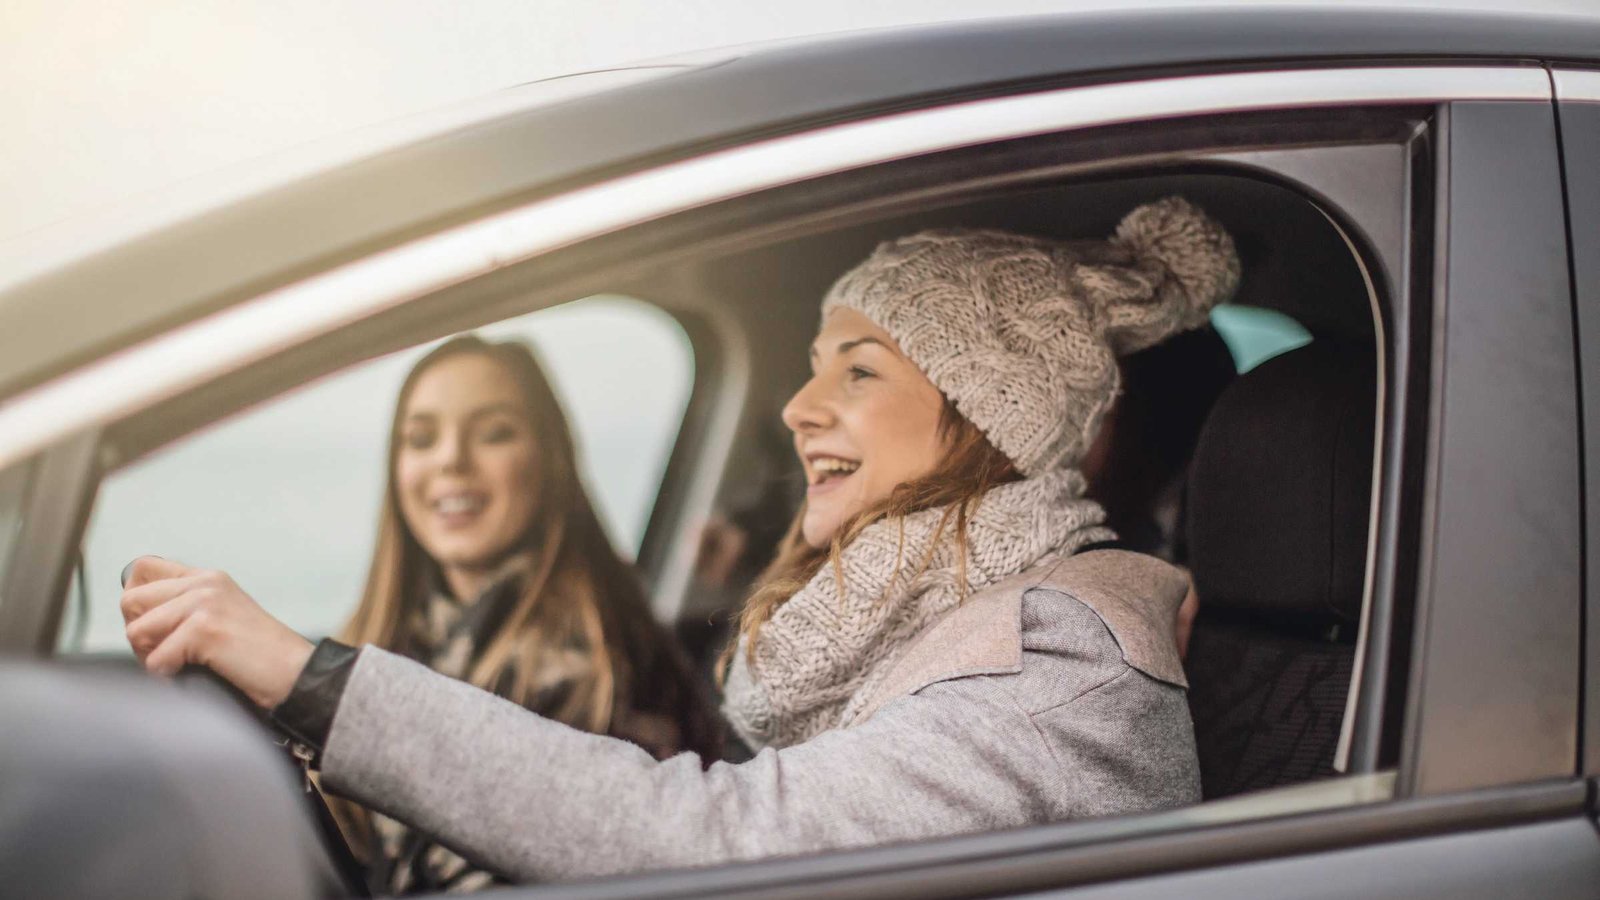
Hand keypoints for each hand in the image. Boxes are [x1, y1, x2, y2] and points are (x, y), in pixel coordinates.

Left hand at [121, 556, 313, 708]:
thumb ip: (186, 607)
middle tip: (167, 653)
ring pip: (136, 631)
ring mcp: (204, 603)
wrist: (295, 674)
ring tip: (182, 664)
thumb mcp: (222, 616)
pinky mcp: (204, 629)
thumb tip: (137, 620)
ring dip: (151, 656)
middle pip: (130, 601)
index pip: (142, 569)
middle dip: (140, 635)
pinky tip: (195, 672)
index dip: (136, 601)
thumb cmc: (258, 657)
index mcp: (207, 578)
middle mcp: (203, 583)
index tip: (154, 627)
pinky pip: (155, 659)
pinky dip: (168, 674)